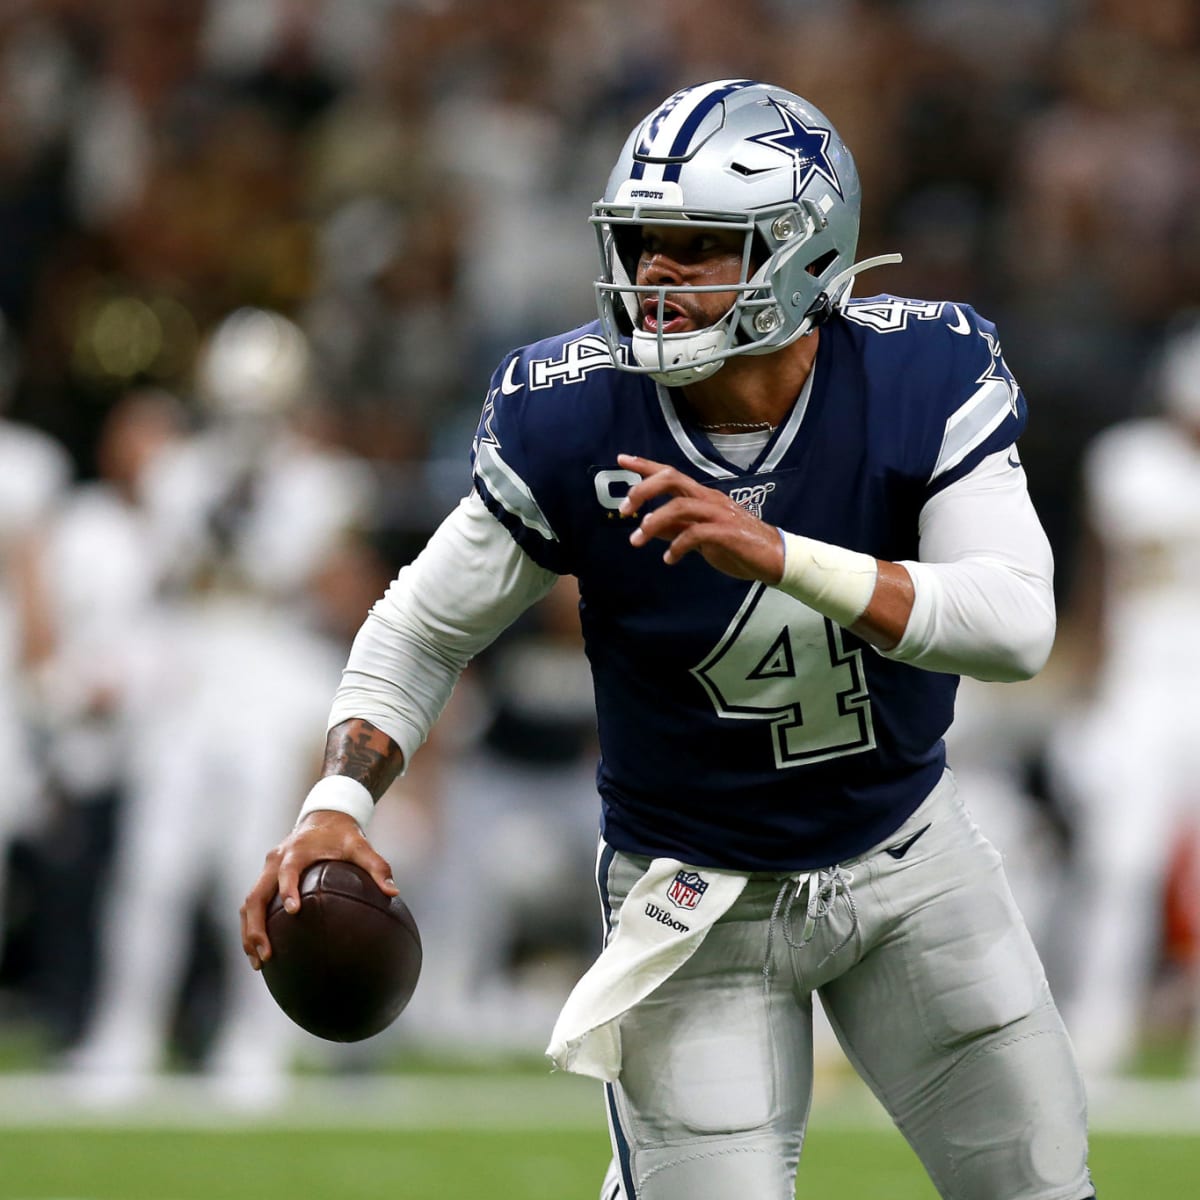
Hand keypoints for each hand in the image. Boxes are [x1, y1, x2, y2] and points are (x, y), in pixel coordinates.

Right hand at [240, 810, 397, 969]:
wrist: (324, 818)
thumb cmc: (343, 835)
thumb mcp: (361, 846)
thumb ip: (377, 867)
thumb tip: (393, 892)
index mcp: (297, 851)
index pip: (287, 870)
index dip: (288, 889)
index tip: (292, 911)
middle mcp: (276, 860)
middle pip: (255, 895)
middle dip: (256, 927)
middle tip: (266, 954)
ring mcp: (267, 870)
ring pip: (249, 904)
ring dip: (249, 933)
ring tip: (259, 963)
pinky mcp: (265, 879)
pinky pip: (253, 905)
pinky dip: (253, 928)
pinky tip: (261, 952)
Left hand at [617, 453, 784, 581]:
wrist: (774, 559)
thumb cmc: (737, 545)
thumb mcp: (700, 536)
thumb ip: (675, 529)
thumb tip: (648, 527)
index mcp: (702, 496)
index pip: (670, 474)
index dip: (645, 466)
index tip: (622, 459)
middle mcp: (709, 499)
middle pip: (672, 480)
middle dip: (643, 490)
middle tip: (624, 510)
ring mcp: (718, 514)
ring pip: (680, 506)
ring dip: (654, 522)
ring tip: (637, 538)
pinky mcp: (727, 533)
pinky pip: (696, 534)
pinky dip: (677, 546)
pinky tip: (669, 559)